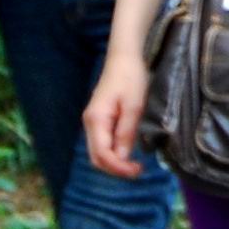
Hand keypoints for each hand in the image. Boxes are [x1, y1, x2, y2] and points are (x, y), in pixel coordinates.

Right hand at [83, 63, 149, 178]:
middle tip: (138, 170)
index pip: (102, 154)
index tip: (137, 170)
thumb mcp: (133, 106)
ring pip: (99, 152)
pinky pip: (103, 143)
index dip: (118, 168)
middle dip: (116, 169)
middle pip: (97, 157)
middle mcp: (90, 123)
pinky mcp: (100, 120)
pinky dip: (114, 154)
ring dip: (115, 163)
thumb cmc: (130, 78)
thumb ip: (126, 133)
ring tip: (135, 165)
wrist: (124, 58)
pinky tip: (128, 153)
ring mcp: (93, 122)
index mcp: (96, 119)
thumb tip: (121, 158)